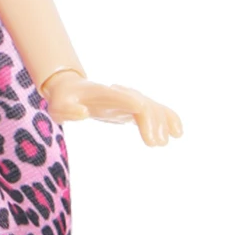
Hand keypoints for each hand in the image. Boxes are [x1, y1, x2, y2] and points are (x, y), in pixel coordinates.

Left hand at [41, 71, 182, 147]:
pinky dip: (169, 118)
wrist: (72, 90)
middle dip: (151, 122)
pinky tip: (178, 132)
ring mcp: (129, 99)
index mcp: (100, 93)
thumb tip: (83, 113)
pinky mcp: (135, 107)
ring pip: (153, 107)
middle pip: (141, 104)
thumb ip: (66, 111)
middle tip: (154, 144)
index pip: (118, 96)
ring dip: (162, 123)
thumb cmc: (63, 100)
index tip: (141, 112)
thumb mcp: (57, 106)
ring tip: (161, 144)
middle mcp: (119, 94)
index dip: (130, 102)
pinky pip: (157, 110)